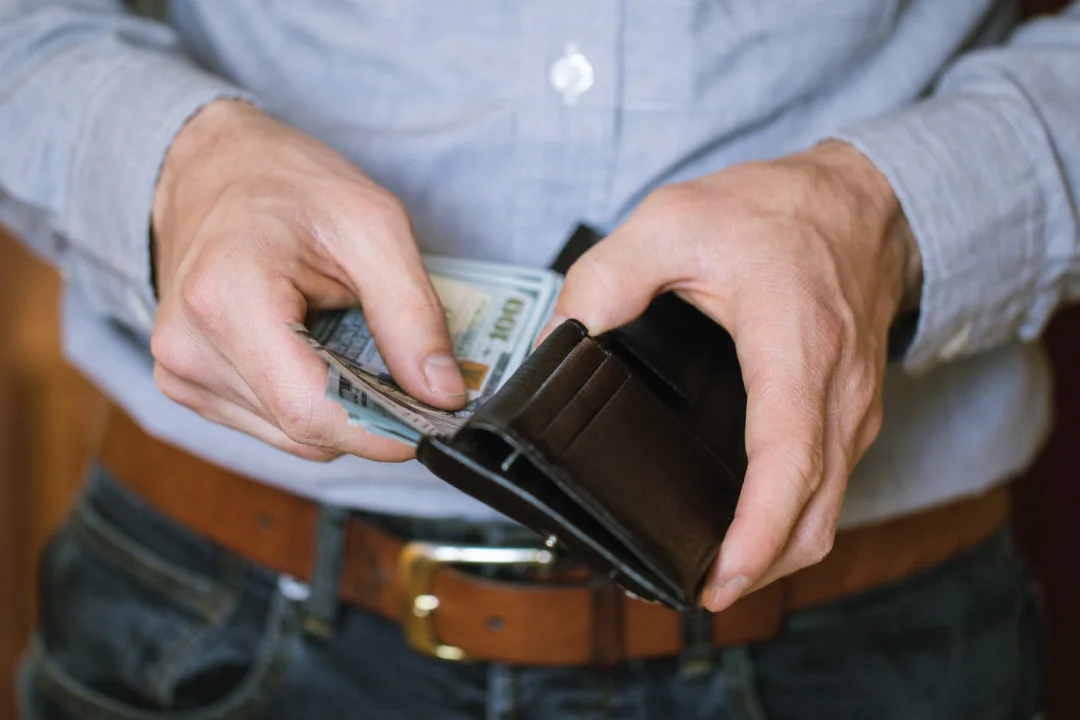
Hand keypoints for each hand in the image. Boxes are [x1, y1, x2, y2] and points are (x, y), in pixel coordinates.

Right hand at [150, 100, 466, 461]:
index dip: (384, 428)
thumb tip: (444, 394)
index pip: (311, 411)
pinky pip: (270, 423)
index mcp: (227, 300)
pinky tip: (314, 349)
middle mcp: (189, 349)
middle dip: (370, 412)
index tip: (434, 416)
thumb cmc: (289, 185)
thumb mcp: (373, 226)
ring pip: (292, 436)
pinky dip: (308, 400)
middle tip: (404, 363)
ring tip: (347, 339)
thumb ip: (412, 314)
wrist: (214, 168)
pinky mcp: (187, 385)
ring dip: (339, 407)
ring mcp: (181, 372)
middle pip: (306, 430)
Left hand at [546, 142, 921, 611]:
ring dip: (775, 552)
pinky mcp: (852, 414)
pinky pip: (829, 488)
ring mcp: (854, 409)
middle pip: (813, 515)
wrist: (863, 199)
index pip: (787, 462)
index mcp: (795, 347)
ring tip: (710, 568)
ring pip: (826, 512)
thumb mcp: (674, 220)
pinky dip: (791, 520)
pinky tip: (744, 521)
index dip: (755, 534)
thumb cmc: (778, 209)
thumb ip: (606, 278)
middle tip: (690, 589)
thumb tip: (558, 340)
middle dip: (757, 568)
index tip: (717, 580)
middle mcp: (838, 392)